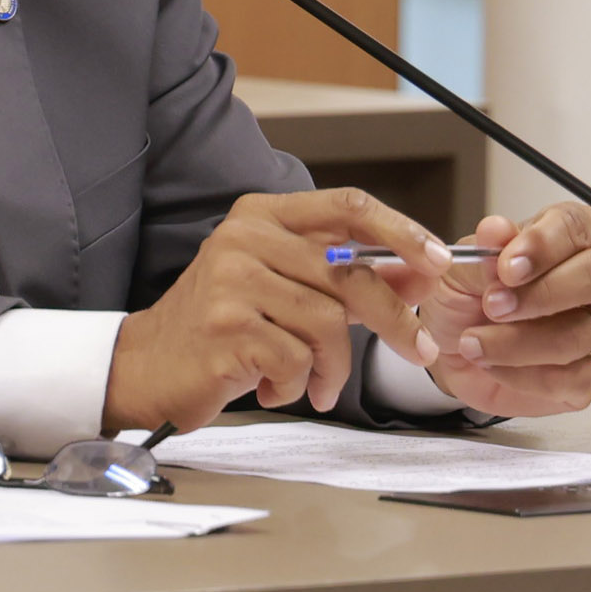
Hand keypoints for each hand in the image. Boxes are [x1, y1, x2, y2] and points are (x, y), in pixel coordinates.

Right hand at [104, 188, 454, 433]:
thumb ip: (343, 276)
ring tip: (316, 382)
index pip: (347, 205)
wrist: (152, 364)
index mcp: (261, 215)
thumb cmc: (225, 327)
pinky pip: (298, 360)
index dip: (400, 231)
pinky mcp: (227, 327)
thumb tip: (416, 273)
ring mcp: (231, 280)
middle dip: (395, 318)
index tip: (438, 261)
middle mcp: (244, 238)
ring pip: (329, 323)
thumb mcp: (285, 288)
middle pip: (349, 273)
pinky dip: (298, 385)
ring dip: (334, 367)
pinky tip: (275, 386)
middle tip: (420, 349)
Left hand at [406, 205, 590, 416]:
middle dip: (541, 295)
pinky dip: (526, 375)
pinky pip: (576, 377)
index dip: (542, 246)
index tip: (506, 268)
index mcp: (574, 233)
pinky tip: (493, 366)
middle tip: (493, 306)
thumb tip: (496, 230)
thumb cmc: (468, 296)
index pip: (575, 225)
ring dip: (522, 341)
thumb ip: (481, 252)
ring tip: (474, 342)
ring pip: (584, 333)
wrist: (457, 347)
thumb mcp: (459, 269)